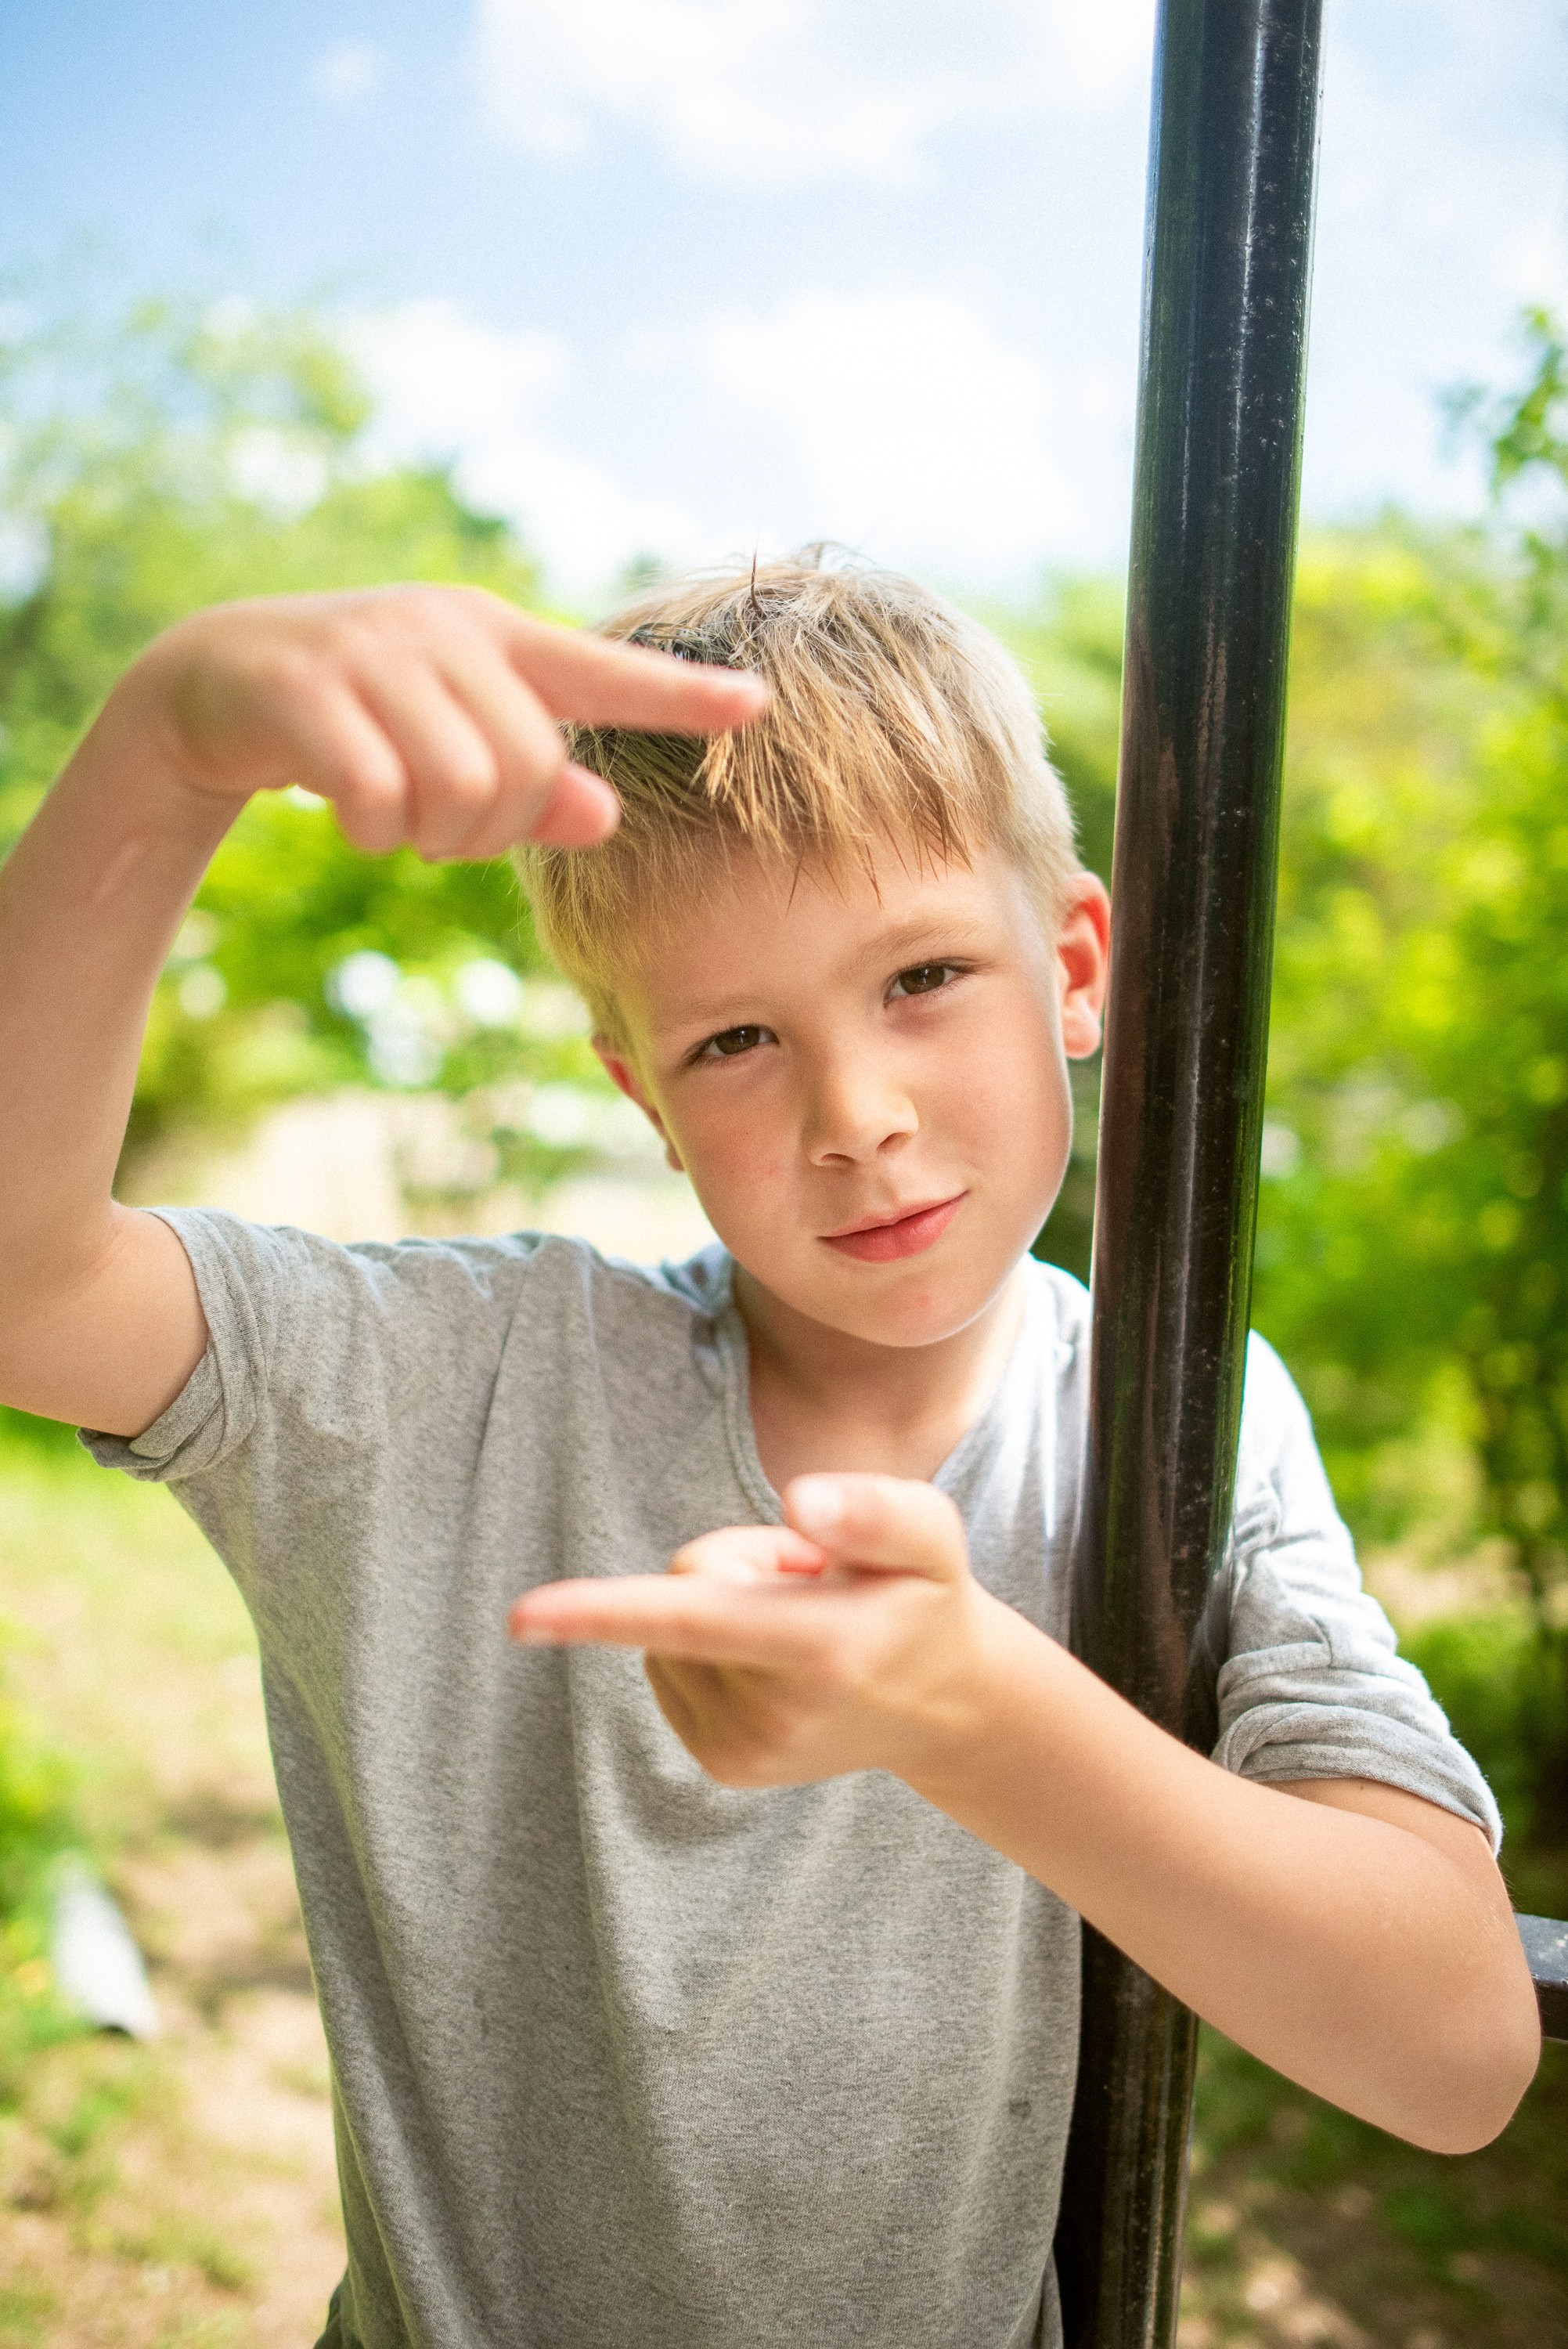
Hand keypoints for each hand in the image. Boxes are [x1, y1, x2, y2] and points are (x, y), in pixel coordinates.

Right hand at [113, 584, 768, 858]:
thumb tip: (606, 817)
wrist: (214, 682)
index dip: (680, 695)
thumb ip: (534, 780)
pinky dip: (375, 834)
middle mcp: (445, 632)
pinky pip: (381, 798)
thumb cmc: (362, 716)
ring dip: (432, 835)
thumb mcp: (450, 738)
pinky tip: (352, 819)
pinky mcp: (308, 690)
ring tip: (398, 819)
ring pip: (461, 787)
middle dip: (493, 828)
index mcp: (496, 636)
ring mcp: (374, 654)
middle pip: (530, 768)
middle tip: (443, 830)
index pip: (604, 671)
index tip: (759, 705)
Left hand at [509, 1475, 993, 1787]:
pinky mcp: (724, 1764)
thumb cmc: (925, 1595)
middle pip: (685, 1585)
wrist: (943, 1704)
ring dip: (725, 1609)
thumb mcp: (930, 1534)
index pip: (691, 1618)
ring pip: (670, 1628)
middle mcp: (774, 1714)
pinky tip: (780, 1661)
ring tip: (802, 1624)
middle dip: (737, 1563)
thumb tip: (799, 1501)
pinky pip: (670, 1666)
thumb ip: (874, 1509)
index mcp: (820, 1646)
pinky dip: (714, 1649)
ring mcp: (744, 1750)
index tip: (518, 1618)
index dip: (598, 1611)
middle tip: (814, 1582)